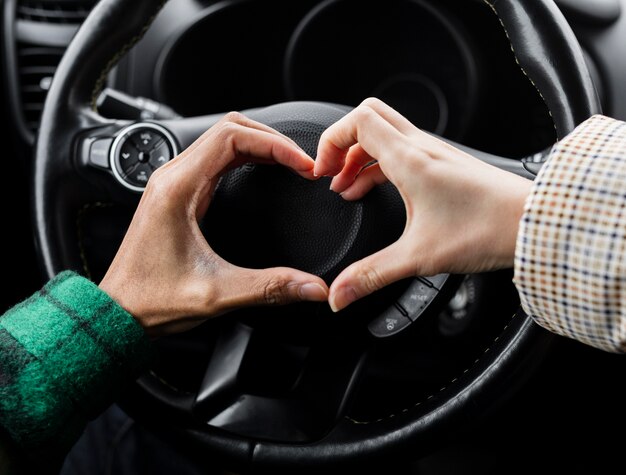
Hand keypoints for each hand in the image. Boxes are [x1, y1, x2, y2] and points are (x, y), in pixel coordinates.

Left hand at [100, 112, 327, 336]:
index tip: (302, 164)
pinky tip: (264, 171)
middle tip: (302, 162)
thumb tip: (313, 286)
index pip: (231, 136)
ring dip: (259, 145)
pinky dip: (246, 157)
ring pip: (222, 140)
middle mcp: (172, 178)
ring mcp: (174, 184)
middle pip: (229, 129)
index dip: (275, 144)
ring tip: (290, 163)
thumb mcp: (217, 294)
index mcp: (178, 189)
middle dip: (272, 139)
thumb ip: (270, 287)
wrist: (118, 312)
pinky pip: (216, 159)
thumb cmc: (151, 299)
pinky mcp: (178, 195)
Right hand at [314, 98, 531, 311]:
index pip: (357, 121)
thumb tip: (340, 293)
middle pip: (369, 117)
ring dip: (359, 156)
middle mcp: (422, 148)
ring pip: (385, 134)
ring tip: (347, 187)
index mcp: (409, 159)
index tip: (321, 171)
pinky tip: (376, 191)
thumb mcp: (419, 257)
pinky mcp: (444, 164)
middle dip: (342, 142)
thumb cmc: (488, 229)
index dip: (330, 141)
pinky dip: (379, 165)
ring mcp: (434, 153)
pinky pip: (401, 151)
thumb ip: (372, 275)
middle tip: (330, 171)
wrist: (532, 224)